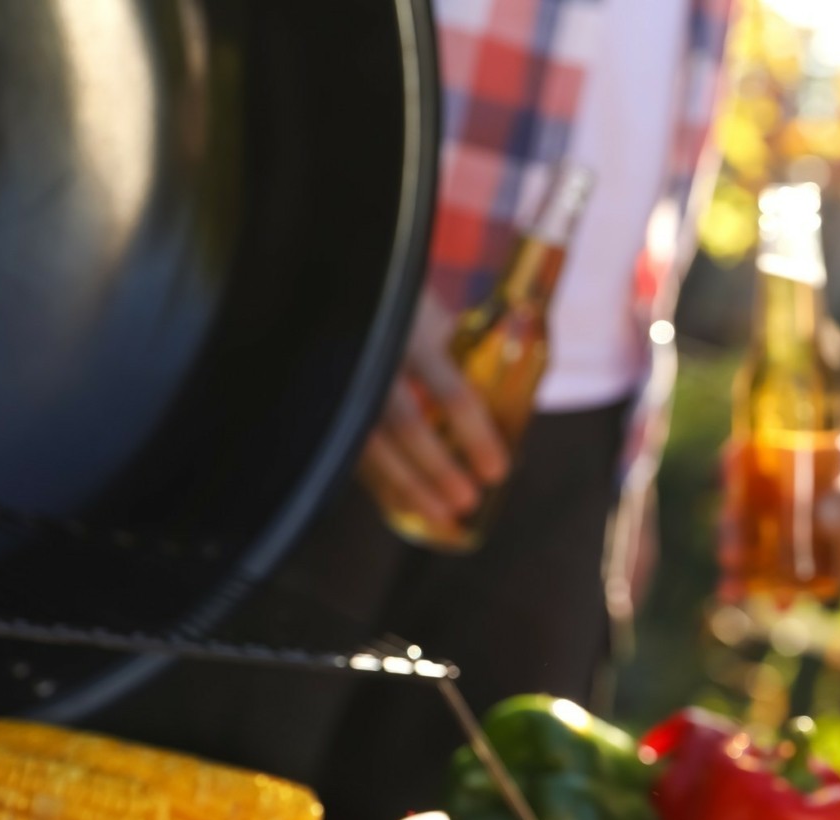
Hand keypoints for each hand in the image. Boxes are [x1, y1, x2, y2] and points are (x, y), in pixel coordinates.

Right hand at [358, 291, 509, 534]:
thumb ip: (471, 361)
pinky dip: (381, 483)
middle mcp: (375, 354)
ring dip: (408, 487)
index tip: (498, 472)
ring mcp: (344, 377)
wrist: (345, 281)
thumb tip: (513, 425)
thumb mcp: (438, 319)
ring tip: (442, 517)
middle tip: (468, 501)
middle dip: (438, 469)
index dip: (476, 436)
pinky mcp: (325, 399)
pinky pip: (353, 450)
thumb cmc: (406, 303)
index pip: (451, 391)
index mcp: (414, 331)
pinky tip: (405, 506)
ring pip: (371, 445)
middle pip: (406, 425)